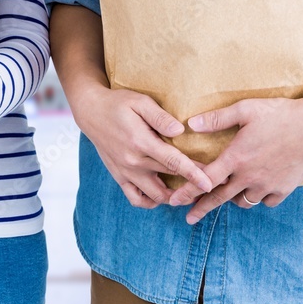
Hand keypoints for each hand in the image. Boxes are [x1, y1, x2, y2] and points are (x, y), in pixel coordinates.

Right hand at [76, 86, 212, 207]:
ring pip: (155, 195)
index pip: (173, 162)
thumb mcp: (139, 102)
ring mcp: (126, 172)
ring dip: (174, 197)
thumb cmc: (118, 104)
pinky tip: (164, 194)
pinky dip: (151, 201)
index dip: (193, 174)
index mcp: (140, 142)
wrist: (91, 112)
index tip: (209, 183)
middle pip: (169, 179)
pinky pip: (136, 199)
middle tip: (211, 184)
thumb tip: (180, 130)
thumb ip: (160, 117)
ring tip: (190, 192)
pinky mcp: (120, 176)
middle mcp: (133, 161)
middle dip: (192, 185)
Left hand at [168, 97, 302, 223]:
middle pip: (220, 198)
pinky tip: (258, 190)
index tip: (174, 201)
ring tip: (229, 194)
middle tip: (189, 218)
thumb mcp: (245, 109)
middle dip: (202, 209)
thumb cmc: (280, 114)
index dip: (187, 192)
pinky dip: (259, 198)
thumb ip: (217, 119)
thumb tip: (191, 124)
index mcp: (236, 158)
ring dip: (233, 199)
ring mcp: (267, 185)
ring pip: (244, 201)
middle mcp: (248, 176)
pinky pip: (266, 201)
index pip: (204, 180)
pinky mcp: (284, 188)